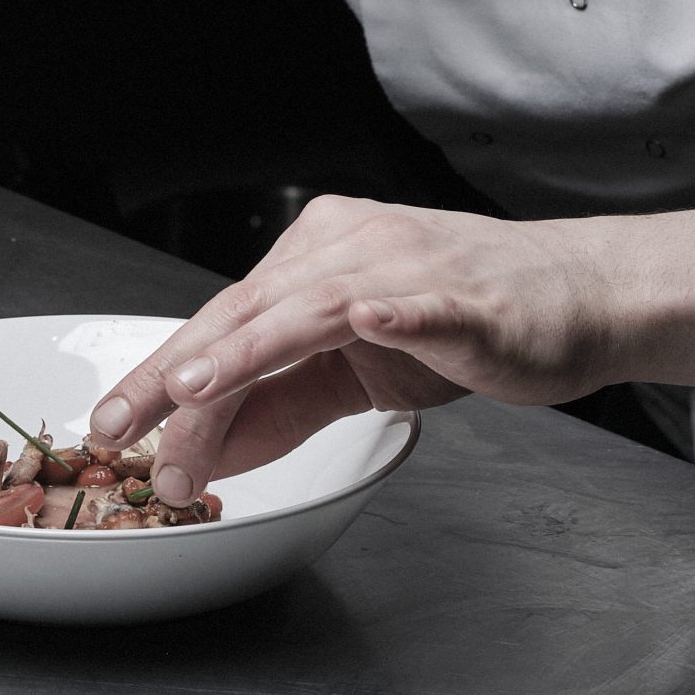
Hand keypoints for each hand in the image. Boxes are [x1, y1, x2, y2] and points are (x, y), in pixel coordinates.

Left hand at [89, 196, 612, 506]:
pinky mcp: (465, 295)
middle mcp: (354, 245)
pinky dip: (390, 313)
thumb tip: (205, 450)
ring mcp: (410, 264)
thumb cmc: (470, 324)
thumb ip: (282, 405)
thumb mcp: (358, 373)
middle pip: (251, 309)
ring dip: (251, 347)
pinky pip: (419, 303)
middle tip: (128, 421)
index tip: (116, 423)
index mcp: (321, 253)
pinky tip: (366, 322)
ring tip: (198, 385)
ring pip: (313, 304)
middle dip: (183, 371)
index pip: (228, 318)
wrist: (578, 299)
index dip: (167, 374)